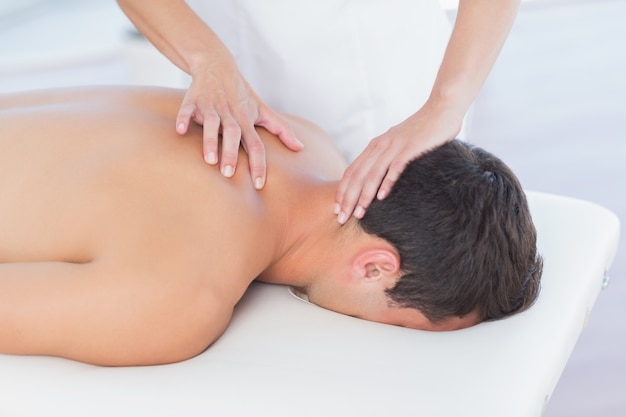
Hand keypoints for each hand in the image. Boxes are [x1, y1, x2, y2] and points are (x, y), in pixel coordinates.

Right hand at [175, 56, 302, 188]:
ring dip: (210, 140)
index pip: (256, 144)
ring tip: (209, 160)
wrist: (217, 64)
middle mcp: (230, 113)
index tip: (259, 184)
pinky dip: (183, 118)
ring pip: (211, 123)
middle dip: (231, 153)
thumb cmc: (242, 94)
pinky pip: (187, 109)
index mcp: (246, 120)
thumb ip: (282, 130)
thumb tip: (300, 148)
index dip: (259, 163)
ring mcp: (211, 106)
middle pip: (233, 134)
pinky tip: (179, 131)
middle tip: (229, 174)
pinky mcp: (193, 100)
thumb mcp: (263, 110)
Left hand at [334, 102, 462, 223]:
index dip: (342, 191)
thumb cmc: (422, 131)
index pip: (351, 172)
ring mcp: (395, 145)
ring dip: (364, 195)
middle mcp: (380, 145)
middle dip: (348, 199)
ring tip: (359, 213)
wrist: (442, 109)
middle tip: (342, 218)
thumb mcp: (398, 144)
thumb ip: (386, 158)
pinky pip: (395, 167)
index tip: (336, 210)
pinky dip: (387, 182)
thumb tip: (377, 180)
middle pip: (358, 176)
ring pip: (373, 174)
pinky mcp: (411, 147)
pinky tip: (382, 198)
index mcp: (375, 146)